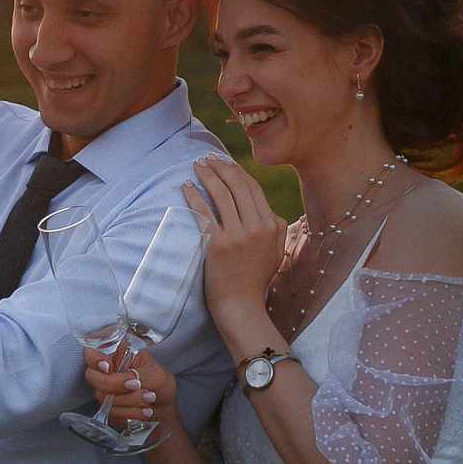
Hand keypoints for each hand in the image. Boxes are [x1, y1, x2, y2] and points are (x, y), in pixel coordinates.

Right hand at [84, 343, 176, 429]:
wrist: (163, 409)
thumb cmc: (160, 386)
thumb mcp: (157, 375)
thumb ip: (141, 374)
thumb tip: (128, 378)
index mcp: (118, 354)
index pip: (93, 350)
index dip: (95, 358)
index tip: (108, 367)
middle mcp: (107, 371)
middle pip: (92, 375)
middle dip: (114, 384)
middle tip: (135, 385)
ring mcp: (105, 390)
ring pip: (103, 396)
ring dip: (129, 400)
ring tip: (149, 398)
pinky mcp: (107, 408)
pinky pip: (110, 412)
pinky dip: (129, 412)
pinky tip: (144, 411)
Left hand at [188, 155, 287, 319]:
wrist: (241, 305)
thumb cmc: (256, 279)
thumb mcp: (276, 251)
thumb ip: (277, 228)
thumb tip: (269, 209)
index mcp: (273, 225)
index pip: (253, 189)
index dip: (237, 172)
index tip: (224, 162)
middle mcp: (257, 228)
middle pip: (237, 187)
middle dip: (220, 167)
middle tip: (207, 158)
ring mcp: (237, 236)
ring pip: (221, 195)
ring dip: (207, 175)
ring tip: (196, 166)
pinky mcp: (217, 245)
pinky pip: (203, 213)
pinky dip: (194, 196)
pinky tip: (186, 185)